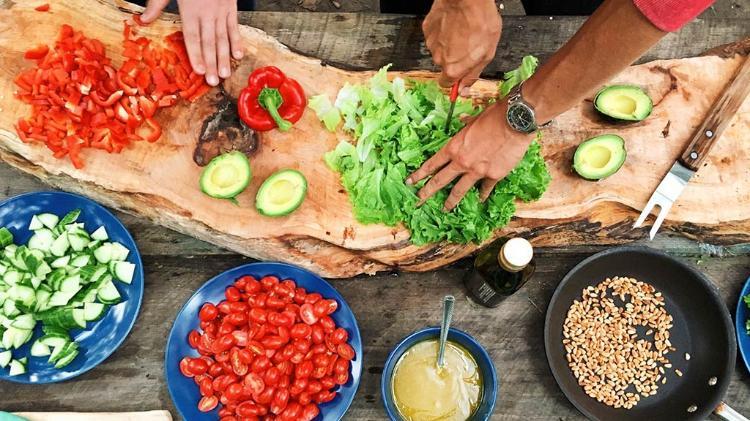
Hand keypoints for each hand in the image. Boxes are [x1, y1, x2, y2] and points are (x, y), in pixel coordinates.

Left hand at [141, 0, 243, 85]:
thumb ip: (157, 4)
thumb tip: (143, 20)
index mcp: (189, 9)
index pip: (192, 36)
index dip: (195, 54)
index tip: (198, 70)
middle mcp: (206, 13)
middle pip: (209, 42)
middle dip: (211, 62)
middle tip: (213, 81)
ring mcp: (221, 11)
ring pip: (222, 38)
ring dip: (224, 57)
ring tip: (224, 74)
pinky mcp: (231, 8)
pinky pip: (235, 27)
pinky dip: (237, 41)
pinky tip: (237, 55)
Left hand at [406, 103, 531, 210]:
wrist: (515, 121)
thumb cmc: (494, 116)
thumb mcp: (474, 119)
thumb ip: (465, 125)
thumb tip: (462, 121)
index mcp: (454, 147)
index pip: (432, 164)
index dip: (419, 174)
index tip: (410, 182)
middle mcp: (462, 162)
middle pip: (440, 181)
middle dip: (427, 192)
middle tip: (418, 201)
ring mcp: (477, 171)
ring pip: (459, 190)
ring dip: (451, 201)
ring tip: (445, 209)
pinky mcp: (493, 175)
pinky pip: (485, 188)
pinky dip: (482, 194)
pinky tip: (479, 199)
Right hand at [423, 0, 500, 91]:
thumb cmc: (480, 22)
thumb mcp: (486, 54)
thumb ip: (473, 74)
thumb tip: (464, 89)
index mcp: (452, 69)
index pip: (446, 84)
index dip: (455, 80)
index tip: (460, 75)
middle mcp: (438, 58)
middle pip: (445, 65)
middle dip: (455, 59)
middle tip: (468, 46)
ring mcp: (431, 43)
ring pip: (440, 49)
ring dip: (449, 44)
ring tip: (463, 32)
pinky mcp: (427, 29)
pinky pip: (435, 36)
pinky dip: (443, 32)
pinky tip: (454, 24)